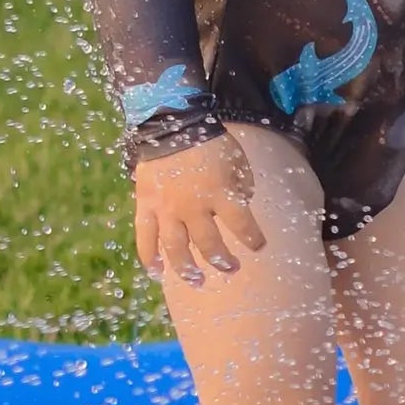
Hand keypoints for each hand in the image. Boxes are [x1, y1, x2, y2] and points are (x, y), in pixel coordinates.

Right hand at [133, 135, 264, 286]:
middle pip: (209, 244)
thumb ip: (242, 186)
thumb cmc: (210, 141)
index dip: (253, 239)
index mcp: (220, 194)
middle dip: (223, 260)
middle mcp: (194, 207)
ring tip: (197, 281)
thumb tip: (243, 204)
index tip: (259, 246)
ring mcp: (167, 209)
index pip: (242, 226)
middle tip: (232, 269)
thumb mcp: (238, 160)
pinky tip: (157, 272)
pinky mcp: (145, 206)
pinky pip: (145, 238)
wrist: (171, 124)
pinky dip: (149, 257)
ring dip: (187, 269)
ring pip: (176, 248)